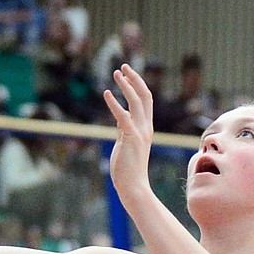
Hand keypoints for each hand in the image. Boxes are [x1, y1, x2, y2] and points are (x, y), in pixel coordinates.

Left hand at [101, 64, 154, 202]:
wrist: (133, 186)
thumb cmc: (128, 169)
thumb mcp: (127, 143)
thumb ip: (125, 129)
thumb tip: (120, 118)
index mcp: (146, 128)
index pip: (146, 101)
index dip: (138, 85)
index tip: (127, 74)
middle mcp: (146, 127)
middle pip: (145, 96)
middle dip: (134, 79)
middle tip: (123, 66)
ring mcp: (140, 132)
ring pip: (136, 102)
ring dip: (127, 85)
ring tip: (117, 72)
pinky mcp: (131, 138)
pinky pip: (123, 116)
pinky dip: (115, 104)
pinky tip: (107, 93)